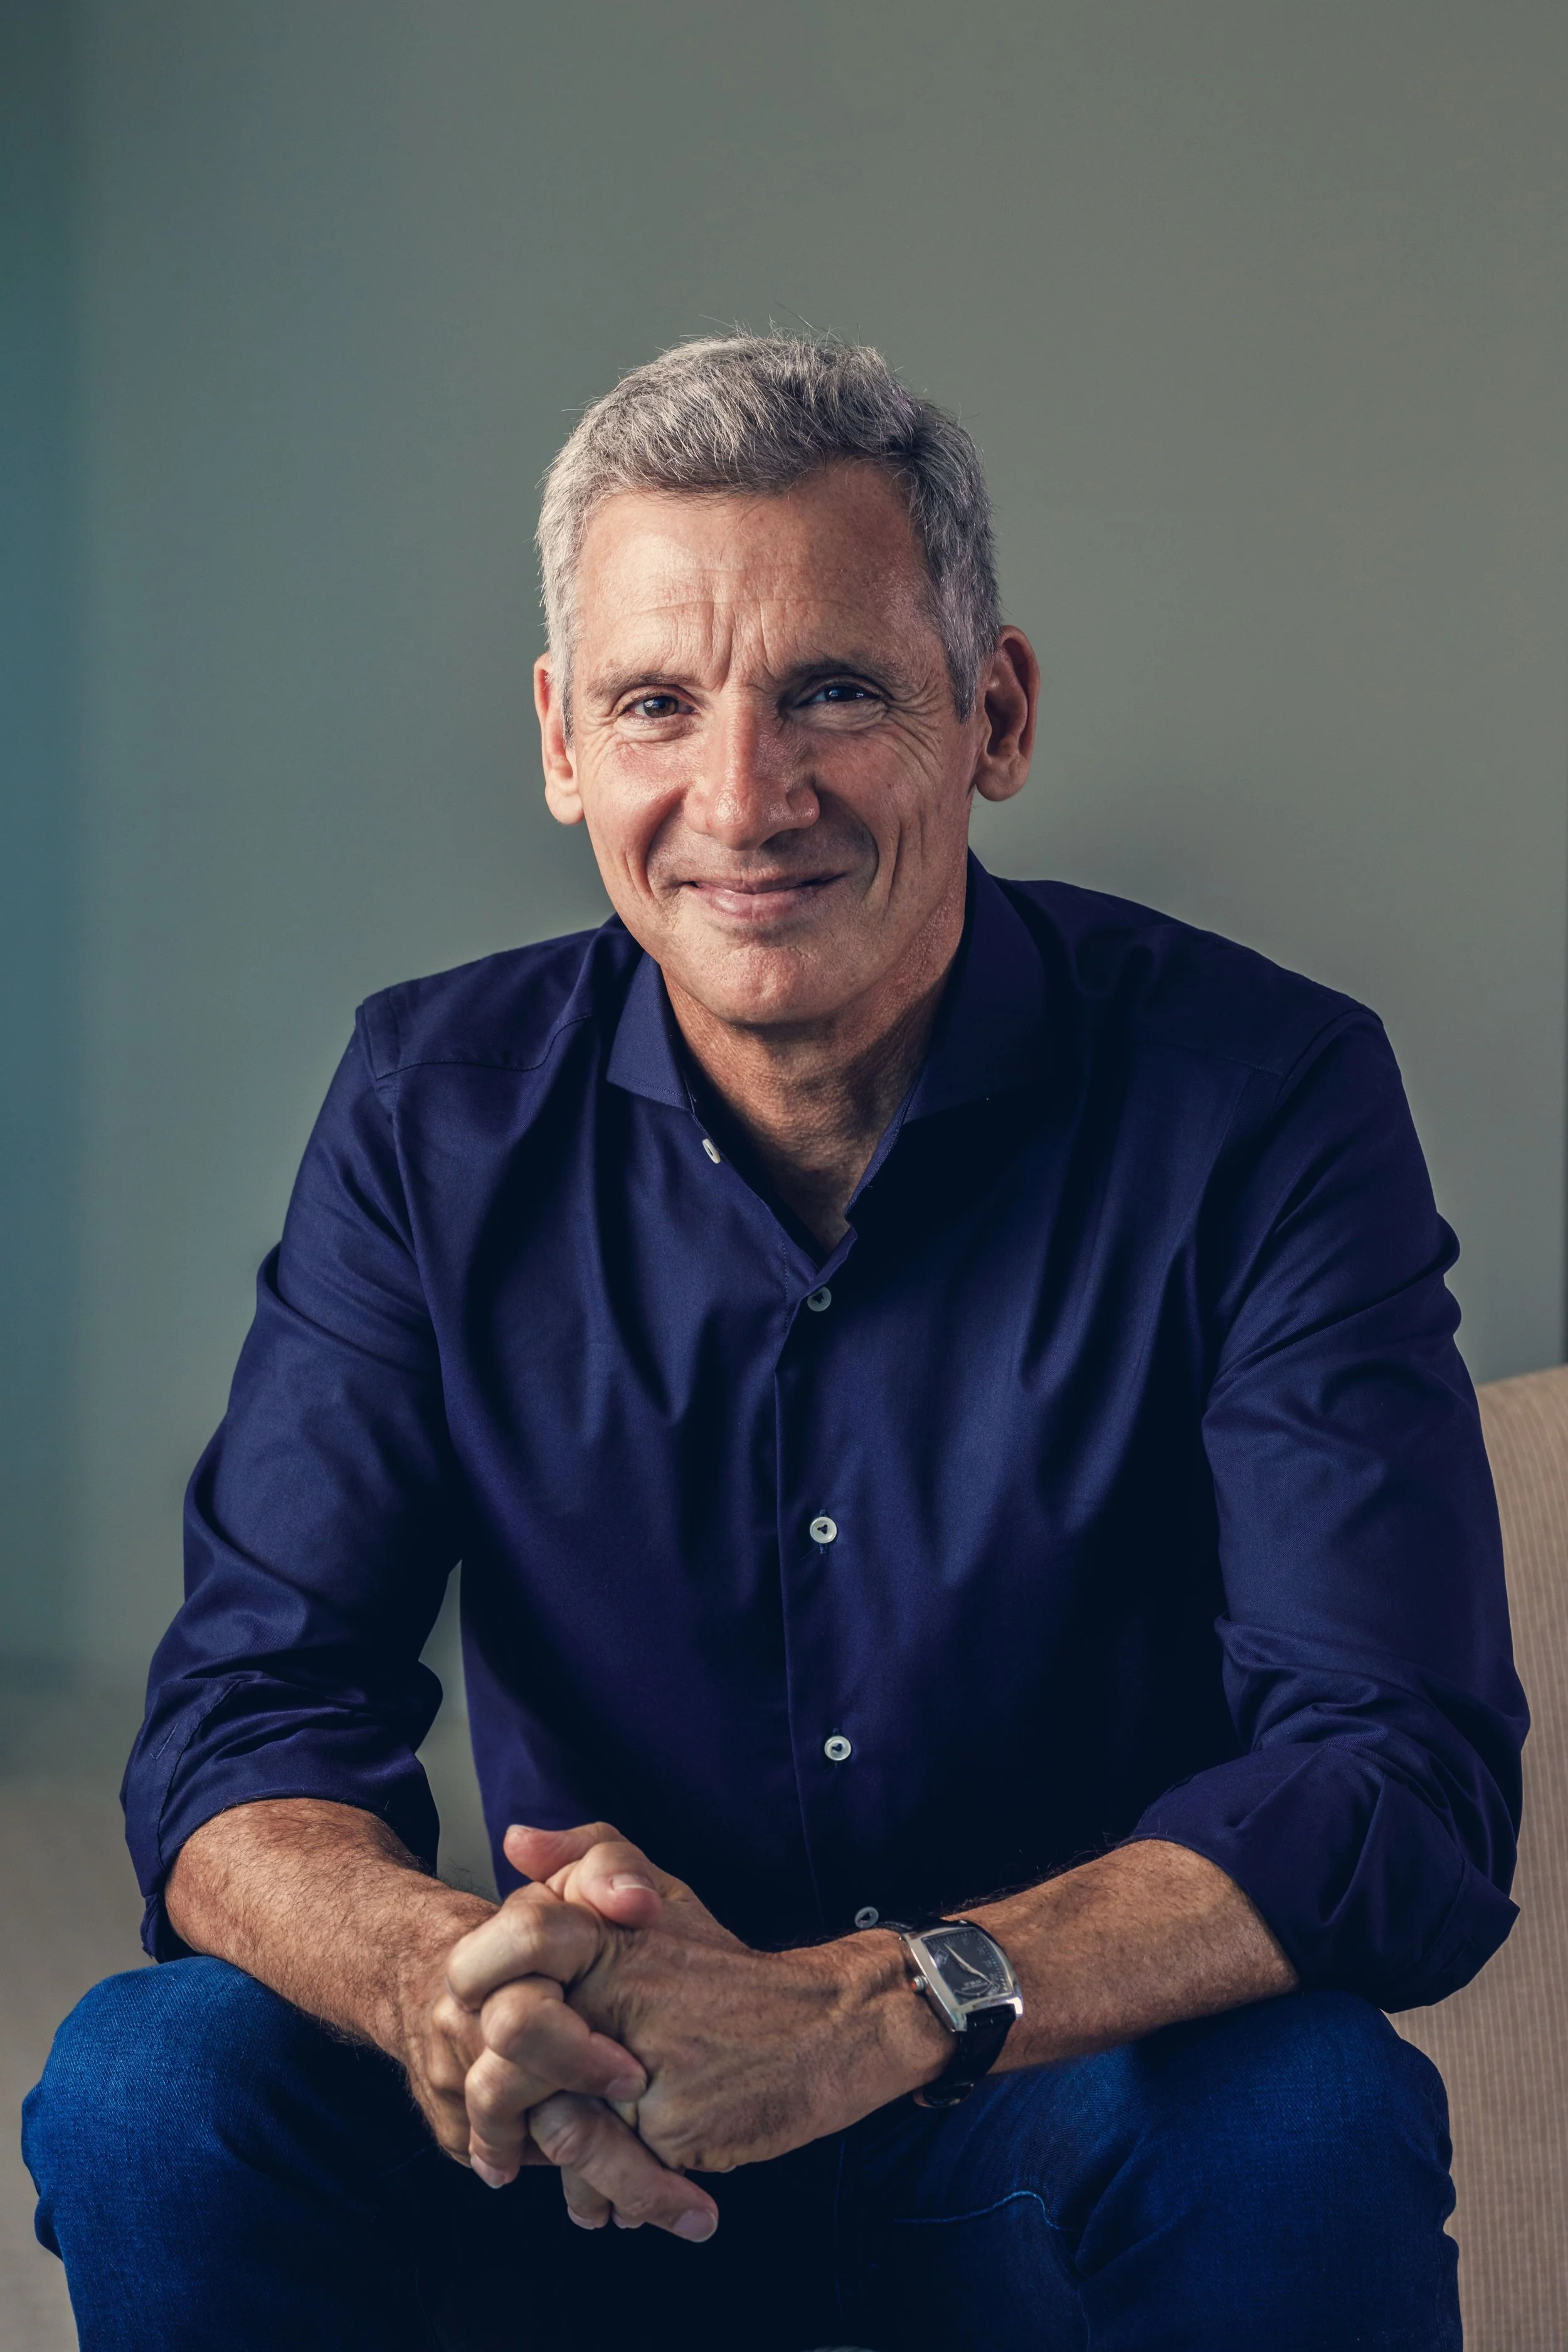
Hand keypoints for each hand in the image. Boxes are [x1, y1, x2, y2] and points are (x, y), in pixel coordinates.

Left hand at [447, 1823, 945, 2180]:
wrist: (827, 2027)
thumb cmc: (729, 1969)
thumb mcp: (662, 1892)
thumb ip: (587, 1858)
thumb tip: (514, 1840)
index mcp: (602, 1939)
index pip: (499, 1961)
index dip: (484, 2004)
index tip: (488, 2037)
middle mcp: (612, 1997)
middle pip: (509, 2065)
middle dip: (505, 2110)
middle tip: (508, 2137)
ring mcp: (638, 2067)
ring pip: (552, 2130)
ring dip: (555, 2163)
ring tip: (563, 2174)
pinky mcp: (667, 2129)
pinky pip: (604, 2175)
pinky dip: (607, 2193)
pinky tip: (617, 2193)